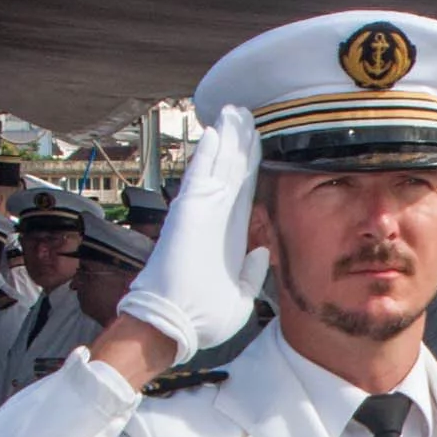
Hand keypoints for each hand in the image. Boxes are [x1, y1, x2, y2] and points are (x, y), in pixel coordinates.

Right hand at [121, 104, 263, 359]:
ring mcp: (202, 213)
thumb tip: (263, 250)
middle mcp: (216, 218)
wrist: (174, 324)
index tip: (259, 144)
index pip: (245, 191)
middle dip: (241, 142)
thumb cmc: (202, 317)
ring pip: (219, 166)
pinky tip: (216, 131)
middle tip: (246, 114)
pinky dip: (209, 153)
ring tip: (236, 112)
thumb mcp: (242, 295)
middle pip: (234, 171)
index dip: (252, 165)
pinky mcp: (190, 212)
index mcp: (229, 236)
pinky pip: (201, 176)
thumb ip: (253, 271)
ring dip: (228, 138)